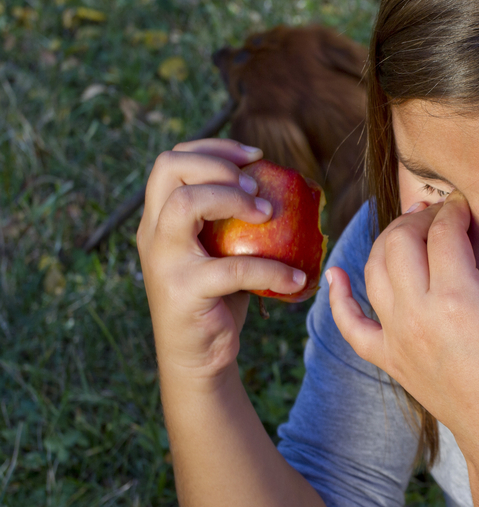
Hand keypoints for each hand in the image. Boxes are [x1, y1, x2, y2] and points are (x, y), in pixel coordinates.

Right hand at [136, 139, 306, 378]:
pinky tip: (298, 279)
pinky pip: (231, 269)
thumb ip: (235, 222)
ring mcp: (164, 261)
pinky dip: (271, 270)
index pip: (171, 161)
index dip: (214, 147)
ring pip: (185, 204)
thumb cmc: (218, 299)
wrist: (198, 358)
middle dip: (219, 165)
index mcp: (159, 218)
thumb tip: (286, 188)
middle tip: (257, 188)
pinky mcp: (183, 292)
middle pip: (168, 168)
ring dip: (233, 200)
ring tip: (269, 214)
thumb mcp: (222, 252)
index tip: (255, 156)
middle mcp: (153, 234)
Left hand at [328, 193, 478, 458]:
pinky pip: (350, 325)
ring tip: (411, 232)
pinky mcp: (388, 359)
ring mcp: (396, 338)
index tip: (467, 205)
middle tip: (441, 215)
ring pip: (373, 271)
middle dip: (418, 219)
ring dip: (387, 242)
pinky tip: (335, 274)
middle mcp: (417, 315)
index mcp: (457, 300)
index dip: (454, 210)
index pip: (442, 232)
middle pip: (399, 242)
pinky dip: (338, 298)